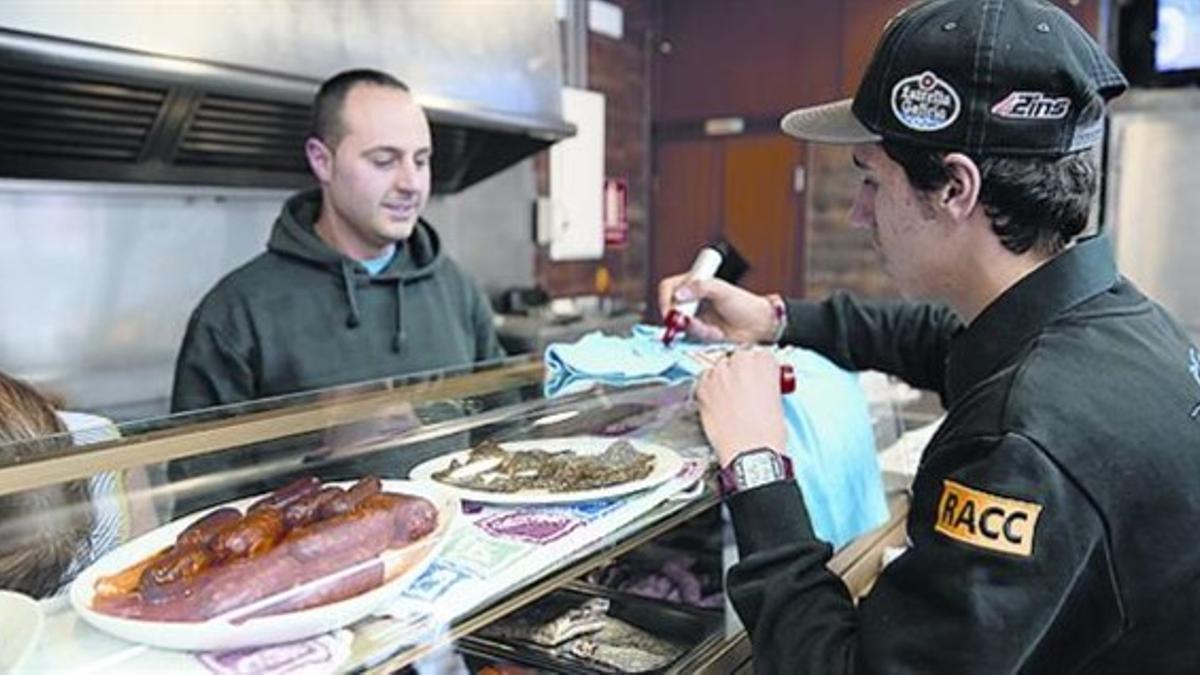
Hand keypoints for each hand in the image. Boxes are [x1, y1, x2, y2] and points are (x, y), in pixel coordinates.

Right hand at [657, 274, 776, 343]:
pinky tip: (716, 333)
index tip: (671, 311)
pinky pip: (691, 337)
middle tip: (694, 323)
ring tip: (713, 328)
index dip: (666, 299)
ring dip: (697, 329)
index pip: (668, 288)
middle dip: (683, 320)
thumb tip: (680, 293)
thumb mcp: (723, 291)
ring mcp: (694, 317)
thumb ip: (701, 287)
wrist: (758, 326)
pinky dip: (703, 336)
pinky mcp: (699, 332)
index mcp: (694, 283)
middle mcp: (691, 300)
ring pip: (681, 326)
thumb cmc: (745, 304)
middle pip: (670, 310)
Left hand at [695, 350, 787, 467]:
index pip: (759, 354)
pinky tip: (716, 403)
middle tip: (742, 390)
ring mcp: (718, 374)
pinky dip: (708, 388)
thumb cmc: (767, 433)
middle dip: (739, 370)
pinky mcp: (701, 388)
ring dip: (722, 378)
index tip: (756, 378)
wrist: (750, 453)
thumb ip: (766, 383)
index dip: (757, 368)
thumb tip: (758, 385)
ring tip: (728, 399)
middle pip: (737, 357)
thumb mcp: (777, 399)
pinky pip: (703, 380)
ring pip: (718, 367)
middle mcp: (739, 362)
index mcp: (763, 362)